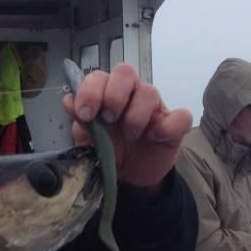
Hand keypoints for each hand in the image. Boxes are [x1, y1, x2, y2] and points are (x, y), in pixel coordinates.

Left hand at [63, 63, 191, 192]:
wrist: (130, 178)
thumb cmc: (109, 151)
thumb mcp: (89, 141)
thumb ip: (81, 122)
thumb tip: (69, 101)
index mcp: (106, 93)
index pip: (99, 76)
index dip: (90, 90)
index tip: (85, 114)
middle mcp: (130, 94)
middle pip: (125, 72)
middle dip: (114, 94)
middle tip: (108, 119)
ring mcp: (154, 107)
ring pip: (149, 92)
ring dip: (135, 115)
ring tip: (129, 135)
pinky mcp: (174, 125)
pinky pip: (180, 116)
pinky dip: (166, 127)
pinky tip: (153, 138)